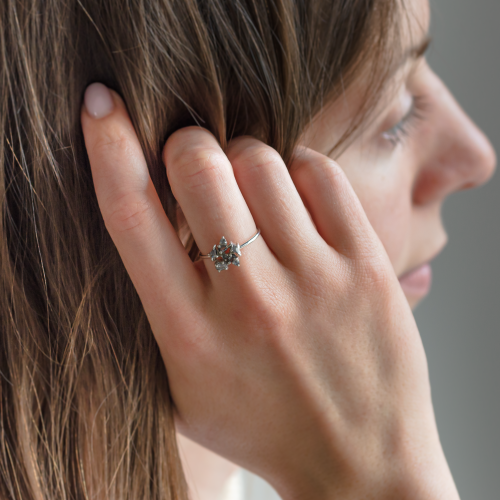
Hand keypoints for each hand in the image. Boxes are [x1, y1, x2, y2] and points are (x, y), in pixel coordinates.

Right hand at [81, 83, 458, 499]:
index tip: (100, 106)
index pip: (131, 216)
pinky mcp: (366, 268)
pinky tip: (296, 196)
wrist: (359, 467)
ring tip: (253, 191)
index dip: (107, 148)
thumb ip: (160, 310)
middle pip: (200, 168)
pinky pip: (321, 174)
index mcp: (188, 333)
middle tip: (196, 165)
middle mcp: (248, 301)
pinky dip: (299, 168)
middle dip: (189, 149)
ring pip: (261, 161)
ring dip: (245, 159)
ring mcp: (314, 281)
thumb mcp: (185, 387)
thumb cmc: (264, 426)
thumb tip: (152, 221)